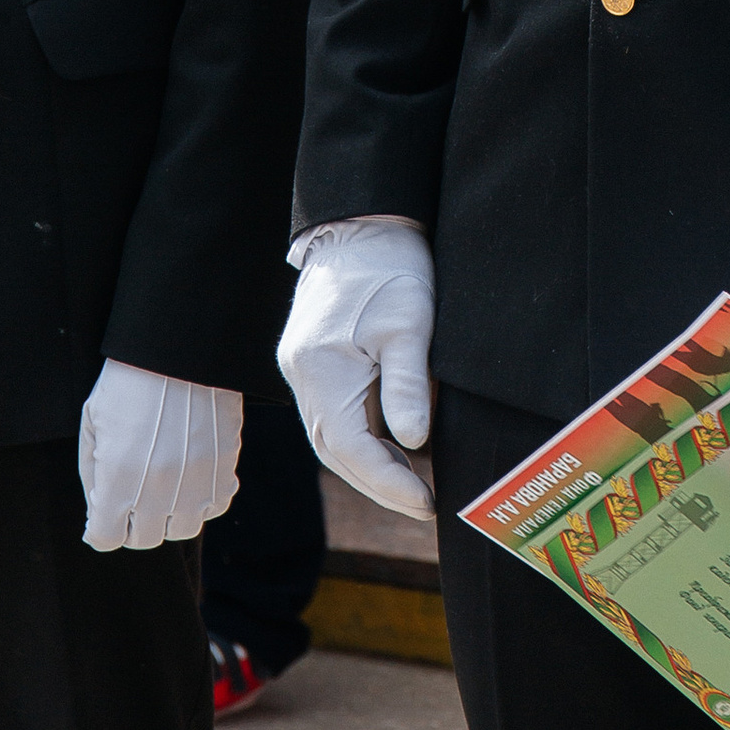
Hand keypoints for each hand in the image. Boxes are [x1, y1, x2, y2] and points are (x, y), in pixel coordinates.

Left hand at [76, 361, 242, 551]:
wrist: (181, 345)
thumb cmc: (129, 379)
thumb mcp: (93, 422)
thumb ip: (92, 474)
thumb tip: (99, 510)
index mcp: (118, 478)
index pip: (105, 538)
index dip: (100, 527)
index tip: (102, 515)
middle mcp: (157, 488)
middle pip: (142, 538)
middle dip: (130, 522)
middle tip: (131, 496)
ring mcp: (196, 480)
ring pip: (182, 529)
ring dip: (168, 515)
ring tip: (163, 489)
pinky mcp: (224, 466)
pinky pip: (216, 505)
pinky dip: (203, 500)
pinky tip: (192, 479)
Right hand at [279, 218, 436, 519]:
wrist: (361, 224)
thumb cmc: (389, 267)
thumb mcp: (410, 323)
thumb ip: (406, 384)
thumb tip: (413, 442)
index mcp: (321, 370)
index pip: (350, 447)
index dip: (388, 481)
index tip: (426, 502)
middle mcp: (303, 377)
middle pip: (335, 451)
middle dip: (379, 484)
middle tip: (423, 505)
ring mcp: (304, 371)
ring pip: (332, 438)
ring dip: (370, 466)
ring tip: (414, 486)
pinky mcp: (314, 363)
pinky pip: (335, 416)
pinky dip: (363, 440)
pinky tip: (394, 448)